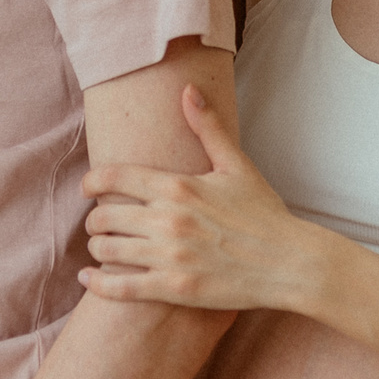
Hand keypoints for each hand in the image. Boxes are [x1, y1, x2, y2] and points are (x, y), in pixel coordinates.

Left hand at [80, 87, 328, 312]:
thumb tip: (188, 90)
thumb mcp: (237, 165)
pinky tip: (90, 278)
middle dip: (95, 217)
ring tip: (102, 246)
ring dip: (97, 246)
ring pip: (107, 249)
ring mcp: (170, 256)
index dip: (92, 181)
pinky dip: (98, 282)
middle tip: (99, 221)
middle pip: (104, 215)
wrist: (290, 263)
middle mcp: (168, 219)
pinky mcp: (174, 288)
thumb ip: (208, 127)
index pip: (115, 177)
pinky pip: (121, 287)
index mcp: (179, 186)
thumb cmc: (264, 214)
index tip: (88, 187)